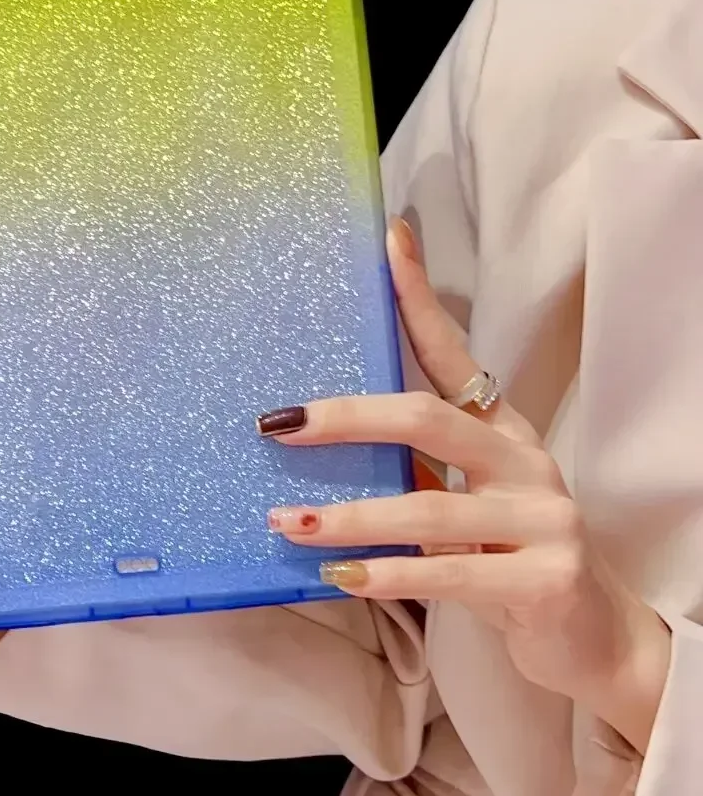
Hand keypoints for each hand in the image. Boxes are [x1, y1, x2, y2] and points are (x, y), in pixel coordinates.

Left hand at [260, 217, 670, 751]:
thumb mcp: (461, 497)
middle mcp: (525, 459)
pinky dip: (388, 572)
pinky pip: (450, 572)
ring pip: (430, 505)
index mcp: (500, 428)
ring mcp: (544, 517)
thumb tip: (317, 437)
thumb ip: (411, 465)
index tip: (390, 239)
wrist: (590, 631)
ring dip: (350, 514)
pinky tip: (339, 574)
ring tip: (286, 520)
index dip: (418, 296)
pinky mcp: (546, 579)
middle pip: (427, 417)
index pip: (453, 350)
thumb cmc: (504, 551)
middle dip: (346, 417)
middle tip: (280, 425)